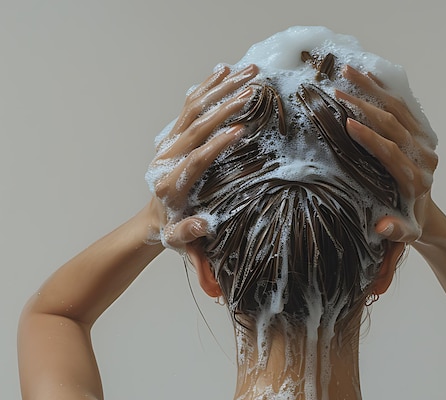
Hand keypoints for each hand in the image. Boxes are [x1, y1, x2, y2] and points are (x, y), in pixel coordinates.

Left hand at [146, 64, 258, 241]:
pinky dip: (206, 88)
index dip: (217, 144)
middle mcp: (167, 159)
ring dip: (220, 89)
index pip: (196, 159)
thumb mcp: (180, 241)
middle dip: (225, 107)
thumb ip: (189, 234)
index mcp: (170, 185)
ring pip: (193, 109)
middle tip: (251, 91)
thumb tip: (203, 225)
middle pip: (196, 127)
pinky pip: (189, 107)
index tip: (239, 130)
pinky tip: (223, 71)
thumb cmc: (172, 231)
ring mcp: (169, 144)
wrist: (154, 220)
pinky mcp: (173, 136)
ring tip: (246, 73)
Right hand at [337, 65, 438, 241]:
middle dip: (365, 106)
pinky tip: (365, 75)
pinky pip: (403, 106)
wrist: (425, 214)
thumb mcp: (403, 235)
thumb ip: (396, 232)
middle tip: (337, 93)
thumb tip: (382, 226)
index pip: (391, 152)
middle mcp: (424, 157)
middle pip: (393, 124)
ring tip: (346, 72)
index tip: (347, 122)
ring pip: (397, 108)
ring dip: (371, 88)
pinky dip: (383, 89)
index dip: (370, 137)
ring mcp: (424, 141)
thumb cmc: (406, 224)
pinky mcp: (422, 132)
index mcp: (416, 180)